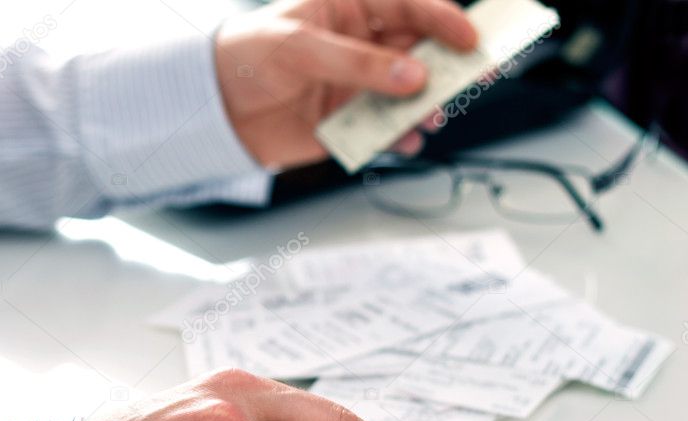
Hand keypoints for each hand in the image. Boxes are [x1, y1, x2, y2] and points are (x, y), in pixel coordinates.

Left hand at [215, 0, 477, 167]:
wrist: (212, 110)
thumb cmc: (244, 58)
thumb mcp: (298, 49)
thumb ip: (356, 62)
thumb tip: (410, 76)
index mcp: (351, 8)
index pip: (409, 6)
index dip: (444, 20)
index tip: (470, 39)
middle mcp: (362, 45)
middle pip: (421, 52)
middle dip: (448, 67)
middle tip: (475, 79)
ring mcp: (358, 86)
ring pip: (408, 94)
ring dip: (426, 105)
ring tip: (432, 116)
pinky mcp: (348, 123)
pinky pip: (385, 130)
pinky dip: (399, 137)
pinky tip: (405, 140)